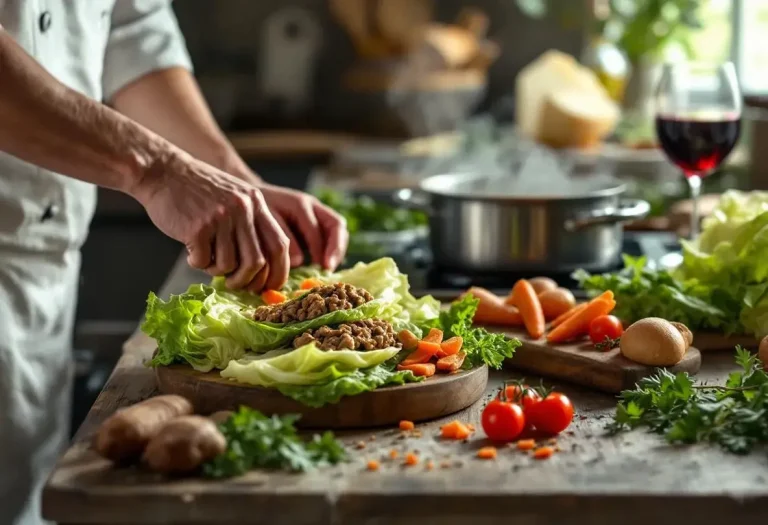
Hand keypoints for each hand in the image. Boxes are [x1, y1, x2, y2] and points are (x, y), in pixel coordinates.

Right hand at [131, 152, 289, 290]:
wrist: (162, 170)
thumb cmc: (197, 190)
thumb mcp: (235, 197)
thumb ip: (251, 224)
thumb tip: (263, 268)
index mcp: (256, 203)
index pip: (279, 245)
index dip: (278, 271)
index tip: (268, 286)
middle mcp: (243, 209)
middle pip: (257, 261)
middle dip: (247, 281)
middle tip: (234, 284)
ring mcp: (221, 218)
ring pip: (229, 265)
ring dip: (217, 270)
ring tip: (206, 258)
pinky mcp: (198, 227)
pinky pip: (204, 261)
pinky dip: (198, 263)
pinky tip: (191, 252)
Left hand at [258, 184, 348, 269]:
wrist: (250, 197)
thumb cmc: (255, 210)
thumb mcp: (265, 220)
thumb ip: (282, 237)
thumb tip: (299, 261)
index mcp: (300, 205)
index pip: (317, 229)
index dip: (319, 250)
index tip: (320, 268)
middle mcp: (313, 207)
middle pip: (337, 225)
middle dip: (336, 248)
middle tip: (329, 268)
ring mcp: (317, 213)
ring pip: (338, 229)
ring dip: (336, 250)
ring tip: (328, 268)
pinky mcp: (316, 221)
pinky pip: (331, 234)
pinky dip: (330, 249)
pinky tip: (322, 264)